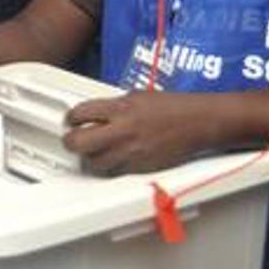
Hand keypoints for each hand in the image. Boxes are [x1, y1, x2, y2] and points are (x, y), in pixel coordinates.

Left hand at [62, 92, 217, 175]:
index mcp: (121, 108)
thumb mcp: (137, 97)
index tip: (71, 119)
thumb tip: (94, 114)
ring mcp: (131, 152)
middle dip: (71, 141)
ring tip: (94, 150)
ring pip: (94, 162)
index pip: (80, 113)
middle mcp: (123, 131)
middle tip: (72, 138)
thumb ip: (113, 106)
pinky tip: (113, 158)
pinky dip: (110, 167)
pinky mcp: (140, 168)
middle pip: (79, 143)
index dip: (71, 117)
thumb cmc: (173, 107)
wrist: (198, 122)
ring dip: (90, 156)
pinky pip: (114, 172)